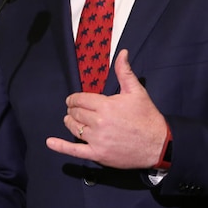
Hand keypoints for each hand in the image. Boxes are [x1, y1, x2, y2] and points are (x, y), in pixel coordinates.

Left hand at [46, 49, 168, 168]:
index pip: (80, 99)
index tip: (73, 100)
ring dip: (70, 122)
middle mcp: (99, 123)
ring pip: (74, 128)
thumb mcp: (137, 91)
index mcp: (106, 105)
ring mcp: (97, 140)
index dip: (74, 99)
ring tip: (70, 119)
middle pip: (76, 113)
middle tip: (74, 109)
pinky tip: (50, 142)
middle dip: (73, 109)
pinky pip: (74, 150)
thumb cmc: (147, 117)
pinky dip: (60, 146)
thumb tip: (122, 52)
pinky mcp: (98, 154)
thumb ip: (124, 72)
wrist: (158, 144)